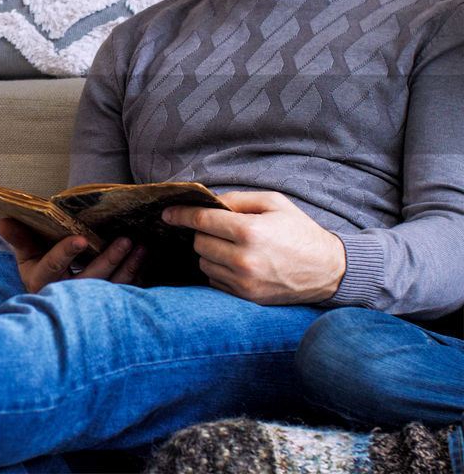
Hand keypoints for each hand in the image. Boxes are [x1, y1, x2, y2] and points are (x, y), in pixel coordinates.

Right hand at [0, 218, 145, 292]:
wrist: (52, 301)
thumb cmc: (40, 270)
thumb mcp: (27, 255)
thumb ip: (20, 238)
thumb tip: (5, 219)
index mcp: (41, 281)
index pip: (53, 267)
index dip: (66, 253)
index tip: (81, 239)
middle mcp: (64, 296)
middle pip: (89, 280)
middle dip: (108, 259)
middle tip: (124, 240)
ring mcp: (86, 305)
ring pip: (110, 288)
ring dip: (127, 267)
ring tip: (140, 247)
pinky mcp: (104, 306)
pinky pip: (123, 293)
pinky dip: (135, 276)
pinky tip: (143, 259)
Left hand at [163, 191, 345, 304]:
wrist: (329, 270)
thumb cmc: (300, 232)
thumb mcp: (274, 203)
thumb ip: (237, 199)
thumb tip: (206, 201)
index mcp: (250, 232)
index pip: (200, 221)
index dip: (180, 215)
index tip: (167, 213)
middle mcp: (243, 259)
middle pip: (199, 243)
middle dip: (203, 233)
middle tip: (219, 229)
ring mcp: (244, 282)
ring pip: (203, 263)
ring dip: (210, 252)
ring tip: (232, 246)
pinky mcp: (246, 297)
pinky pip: (214, 281)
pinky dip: (219, 270)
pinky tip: (237, 263)